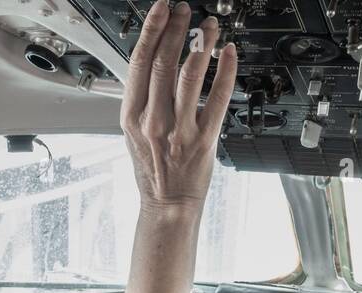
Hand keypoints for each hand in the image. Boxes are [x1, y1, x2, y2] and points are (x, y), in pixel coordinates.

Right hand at [120, 1, 237, 214]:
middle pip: (164, 63)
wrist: (167, 203)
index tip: (162, 10)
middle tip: (185, 10)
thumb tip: (151, 61)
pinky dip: (225, 71)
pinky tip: (229, 53)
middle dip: (176, 29)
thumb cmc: (152, 170)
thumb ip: (141, 100)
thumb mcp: (133, 133)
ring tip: (209, 26)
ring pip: (190, 76)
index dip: (152, 30)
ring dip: (201, 44)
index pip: (139, 63)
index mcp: (132, 117)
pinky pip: (218, 98)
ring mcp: (180, 130)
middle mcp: (154, 121)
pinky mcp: (204, 139)